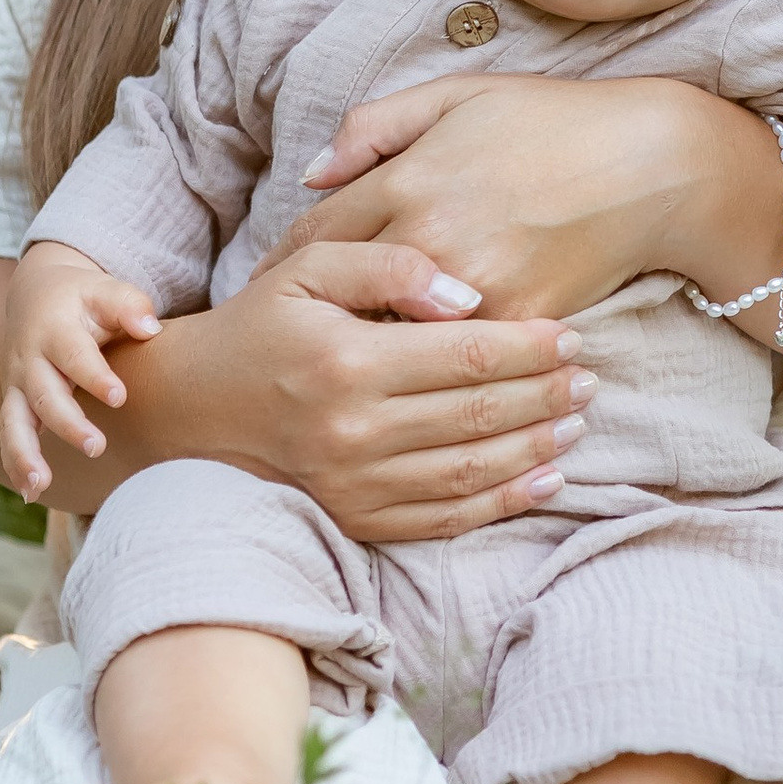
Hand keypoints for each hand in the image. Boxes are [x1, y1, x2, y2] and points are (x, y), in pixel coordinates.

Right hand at [0, 237, 160, 501]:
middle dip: (67, 423)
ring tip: (40, 484)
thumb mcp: (106, 290)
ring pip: (14, 421)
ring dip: (24, 454)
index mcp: (55, 329)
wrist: (36, 294)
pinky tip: (31, 495)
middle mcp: (30, 359)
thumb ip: (130, 306)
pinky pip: (9, 435)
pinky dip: (15, 464)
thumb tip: (151, 328)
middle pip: (44, 395)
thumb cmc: (83, 298)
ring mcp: (17, 383)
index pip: (74, 355)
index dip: (95, 376)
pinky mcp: (14, 402)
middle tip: (97, 446)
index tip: (118, 397)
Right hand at [163, 234, 597, 543]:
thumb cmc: (261, 325)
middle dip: (546, 395)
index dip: (528, 347)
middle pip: (479, 414)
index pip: (465, 355)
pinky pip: (446, 518)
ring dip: (536, 446)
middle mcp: (354, 430)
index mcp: (347, 360)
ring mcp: (356, 484)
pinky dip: (503, 502)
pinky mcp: (357, 518)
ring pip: (473, 470)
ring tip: (577, 420)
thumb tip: (468, 295)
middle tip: (590, 376)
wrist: (193, 408)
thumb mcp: (307, 267)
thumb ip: (388, 265)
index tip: (570, 334)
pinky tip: (545, 479)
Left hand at [284, 70, 740, 319]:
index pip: (316, 236)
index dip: (285, 265)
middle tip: (291, 338)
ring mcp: (474, 289)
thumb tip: (311, 174)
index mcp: (408, 180)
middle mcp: (431, 240)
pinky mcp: (516, 324)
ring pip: (393, 336)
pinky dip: (432, 363)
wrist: (650, 165)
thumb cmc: (552, 121)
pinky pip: (455, 356)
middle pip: (342, 299)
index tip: (271, 287)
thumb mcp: (457, 97)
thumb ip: (374, 127)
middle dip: (314, 318)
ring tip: (337, 363)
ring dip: (365, 348)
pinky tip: (413, 371)